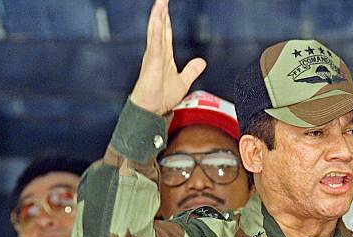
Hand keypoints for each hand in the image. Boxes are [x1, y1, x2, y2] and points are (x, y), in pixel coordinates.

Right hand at [130, 0, 205, 114]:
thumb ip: (191, 70)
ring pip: (156, 31)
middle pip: (160, 27)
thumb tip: (202, 62)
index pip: (165, 33)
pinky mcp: (152, 63)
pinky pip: (155, 43)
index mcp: (164, 56)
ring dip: (158, 16)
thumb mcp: (183, 82)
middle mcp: (157, 53)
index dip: (166, 19)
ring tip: (160, 2)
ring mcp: (153, 57)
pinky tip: (157, 19)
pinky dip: (156, 31)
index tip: (165, 5)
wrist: (151, 111)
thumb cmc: (161, 98)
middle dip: (161, 12)